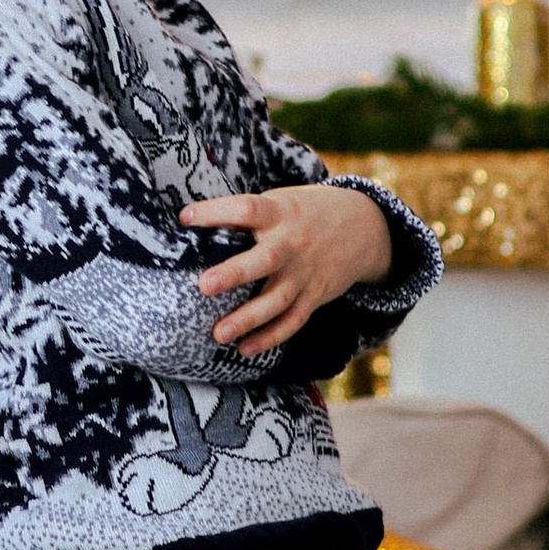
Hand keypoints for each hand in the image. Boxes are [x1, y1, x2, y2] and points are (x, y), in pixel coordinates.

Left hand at [180, 182, 394, 357]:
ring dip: (248, 319)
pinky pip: (292, 321)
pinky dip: (270, 337)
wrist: (364, 227)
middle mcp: (292, 244)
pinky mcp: (314, 296)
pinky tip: (244, 348)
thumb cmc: (305, 213)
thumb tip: (193, 224)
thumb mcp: (282, 201)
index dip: (217, 211)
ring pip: (277, 300)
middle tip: (203, 285)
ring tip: (218, 333)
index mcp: (280, 212)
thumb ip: (249, 214)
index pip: (247, 208)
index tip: (185, 217)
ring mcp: (304, 273)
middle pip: (265, 260)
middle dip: (234, 273)